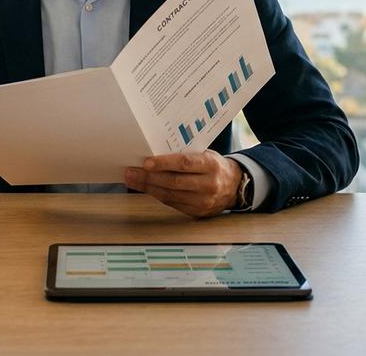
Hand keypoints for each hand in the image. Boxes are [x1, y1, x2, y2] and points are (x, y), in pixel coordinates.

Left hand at [123, 149, 241, 217]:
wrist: (235, 186)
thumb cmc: (215, 166)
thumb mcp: (206, 154)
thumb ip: (186, 154)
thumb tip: (155, 152)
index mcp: (211, 165)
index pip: (184, 163)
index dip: (164, 163)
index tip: (146, 162)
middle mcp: (208, 185)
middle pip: (173, 182)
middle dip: (148, 177)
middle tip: (130, 171)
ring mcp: (203, 201)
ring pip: (170, 195)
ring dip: (148, 187)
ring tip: (132, 180)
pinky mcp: (197, 212)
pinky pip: (172, 203)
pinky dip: (157, 195)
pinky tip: (146, 188)